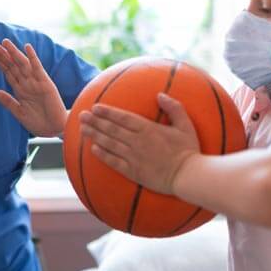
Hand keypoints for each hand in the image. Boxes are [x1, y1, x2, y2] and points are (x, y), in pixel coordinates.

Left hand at [0, 38, 66, 136]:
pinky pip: (38, 68)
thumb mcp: (19, 113)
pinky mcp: (46, 83)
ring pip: (22, 64)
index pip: (8, 72)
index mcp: (20, 89)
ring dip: (14, 52)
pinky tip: (27, 47)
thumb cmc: (39, 122)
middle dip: (3, 54)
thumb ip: (8, 102)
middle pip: (13, 65)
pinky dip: (33, 57)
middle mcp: (27, 83)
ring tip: (5, 42)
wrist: (55, 129)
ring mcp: (36, 82)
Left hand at [79, 93, 200, 194]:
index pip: (123, 118)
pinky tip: (93, 149)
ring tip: (82, 129)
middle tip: (81, 115)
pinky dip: (103, 155)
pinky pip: (114, 162)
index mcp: (149, 129)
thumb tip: (160, 95)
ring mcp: (134, 157)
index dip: (108, 112)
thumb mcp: (185, 125)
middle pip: (111, 130)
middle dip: (95, 121)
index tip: (95, 107)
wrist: (189, 176)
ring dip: (94, 135)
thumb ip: (173, 107)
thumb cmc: (189, 150)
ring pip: (109, 144)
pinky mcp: (134, 172)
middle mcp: (138, 142)